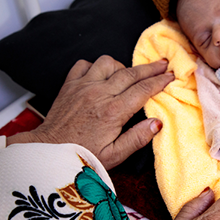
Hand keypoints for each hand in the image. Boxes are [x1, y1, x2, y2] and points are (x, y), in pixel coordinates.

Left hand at [7, 56, 173, 168]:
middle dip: (150, 68)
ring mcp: (82, 86)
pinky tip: (102, 76)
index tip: (170, 76)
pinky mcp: (69, 85)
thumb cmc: (82, 156)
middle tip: (163, 64)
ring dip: (122, 66)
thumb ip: (137, 138)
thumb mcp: (115, 156)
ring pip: (108, 63)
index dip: (159, 81)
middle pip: (131, 73)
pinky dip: (96, 66)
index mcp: (113, 112)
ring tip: (130, 74)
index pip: (143, 90)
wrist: (49, 152)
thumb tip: (157, 123)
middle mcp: (99, 94)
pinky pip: (84, 64)